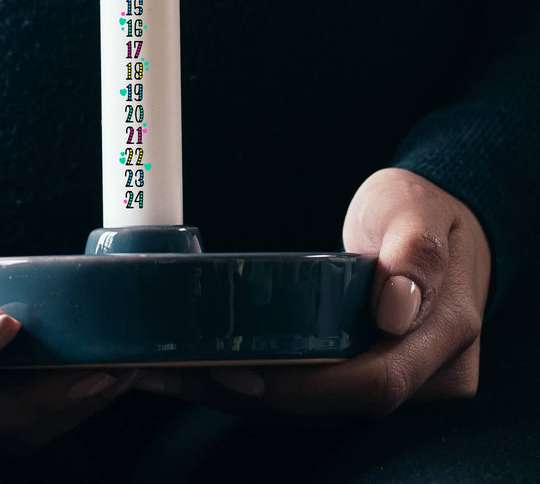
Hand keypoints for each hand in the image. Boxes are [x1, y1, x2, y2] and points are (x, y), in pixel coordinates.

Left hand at [141, 168, 490, 416]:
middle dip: (258, 396)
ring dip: (245, 396)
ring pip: (316, 409)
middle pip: (337, 408)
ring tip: (176, 373)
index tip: (244, 370)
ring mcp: (392, 381)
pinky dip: (256, 384)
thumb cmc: (424, 211)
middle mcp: (423, 378)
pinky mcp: (359, 374)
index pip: (376, 385)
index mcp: (445, 341)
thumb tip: (396, 307)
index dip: (308, 387)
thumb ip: (416, 254)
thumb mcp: (419, 213)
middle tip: (186, 371)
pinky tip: (203, 370)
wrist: (437, 222)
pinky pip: (309, 392)